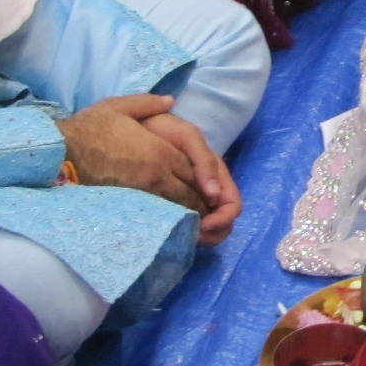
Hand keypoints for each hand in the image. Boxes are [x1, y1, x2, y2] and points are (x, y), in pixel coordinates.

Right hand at [58, 93, 212, 213]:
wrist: (61, 152)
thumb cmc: (89, 128)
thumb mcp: (119, 106)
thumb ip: (148, 103)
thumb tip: (169, 100)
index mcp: (160, 150)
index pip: (195, 169)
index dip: (206, 180)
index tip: (211, 187)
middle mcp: (157, 174)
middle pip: (190, 193)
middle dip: (202, 202)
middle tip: (209, 209)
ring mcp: (144, 192)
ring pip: (177, 207)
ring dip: (188, 213)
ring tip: (194, 218)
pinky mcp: (130, 204)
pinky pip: (158, 215)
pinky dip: (169, 218)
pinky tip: (170, 221)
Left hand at [140, 110, 240, 244]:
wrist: (132, 127)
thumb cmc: (160, 128)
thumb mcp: (187, 136)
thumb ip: (204, 161)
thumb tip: (214, 194)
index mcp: (215, 175)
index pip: (232, 205)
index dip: (223, 219)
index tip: (203, 225)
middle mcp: (206, 189)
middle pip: (222, 222)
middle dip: (213, 234)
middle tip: (192, 236)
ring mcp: (189, 198)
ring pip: (206, 229)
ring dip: (200, 238)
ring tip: (182, 237)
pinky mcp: (171, 204)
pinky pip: (185, 225)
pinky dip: (184, 234)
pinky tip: (171, 232)